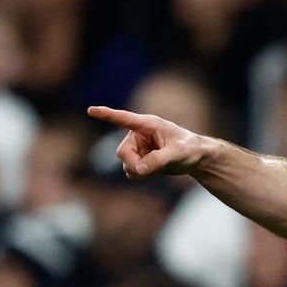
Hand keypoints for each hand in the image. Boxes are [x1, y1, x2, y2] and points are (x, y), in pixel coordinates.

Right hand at [87, 106, 209, 178]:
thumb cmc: (191, 148)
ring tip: (158, 168)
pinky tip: (154, 172)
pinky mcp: (140, 159)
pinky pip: (131, 171)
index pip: (123, 118)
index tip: (90, 110)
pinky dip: (141, 175)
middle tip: (147, 170)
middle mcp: (139, 135)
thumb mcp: (178, 153)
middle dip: (133, 164)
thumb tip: (139, 169)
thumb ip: (159, 160)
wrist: (196, 158)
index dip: (106, 114)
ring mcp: (138, 148)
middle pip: (123, 152)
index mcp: (148, 125)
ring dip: (138, 171)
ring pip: (126, 163)